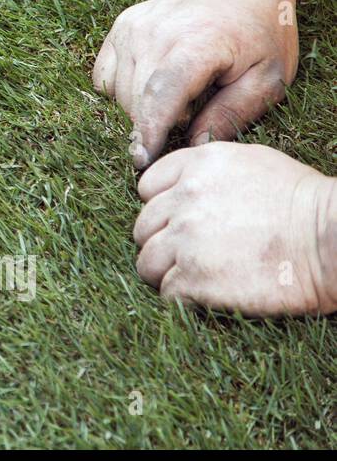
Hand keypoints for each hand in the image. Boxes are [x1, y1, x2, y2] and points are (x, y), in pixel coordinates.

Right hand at [92, 0, 295, 168]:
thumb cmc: (260, 30)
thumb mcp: (267, 78)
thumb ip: (232, 114)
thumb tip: (194, 145)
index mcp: (197, 44)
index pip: (160, 96)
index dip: (149, 132)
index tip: (142, 161)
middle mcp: (157, 33)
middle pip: (135, 99)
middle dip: (150, 126)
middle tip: (177, 132)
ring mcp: (134, 27)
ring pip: (117, 91)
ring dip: (138, 108)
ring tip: (173, 103)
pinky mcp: (122, 26)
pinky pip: (104, 74)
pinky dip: (120, 90)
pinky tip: (149, 88)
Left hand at [134, 142, 336, 315]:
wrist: (332, 239)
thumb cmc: (302, 202)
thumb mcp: (251, 163)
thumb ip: (207, 172)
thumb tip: (183, 187)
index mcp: (195, 166)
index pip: (147, 188)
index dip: (161, 208)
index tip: (178, 221)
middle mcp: (183, 200)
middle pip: (143, 228)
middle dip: (161, 242)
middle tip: (187, 255)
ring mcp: (185, 240)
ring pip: (147, 262)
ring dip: (164, 272)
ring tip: (193, 278)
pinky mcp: (194, 278)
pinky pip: (167, 292)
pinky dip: (181, 297)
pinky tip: (206, 294)